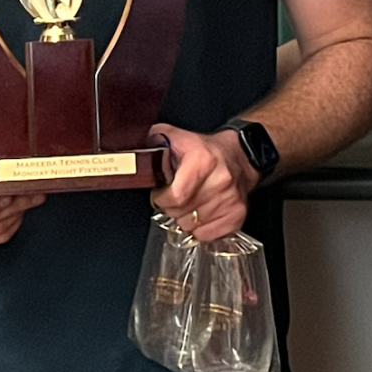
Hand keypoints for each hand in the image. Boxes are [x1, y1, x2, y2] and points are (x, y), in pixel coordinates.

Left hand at [149, 124, 254, 242]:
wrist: (239, 156)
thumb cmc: (204, 150)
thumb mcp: (176, 137)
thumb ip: (153, 142)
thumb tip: (132, 151)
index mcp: (202, 160)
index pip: (175, 196)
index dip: (161, 199)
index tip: (160, 195)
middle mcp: (220, 180)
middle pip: (181, 213)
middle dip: (172, 208)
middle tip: (175, 197)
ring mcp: (230, 199)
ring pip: (192, 226)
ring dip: (185, 218)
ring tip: (191, 202)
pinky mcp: (237, 214)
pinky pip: (207, 234)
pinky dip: (200, 228)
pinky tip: (202, 212)